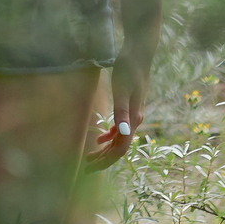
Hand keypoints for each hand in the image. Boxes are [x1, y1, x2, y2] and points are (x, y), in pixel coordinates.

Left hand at [85, 50, 149, 168]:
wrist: (139, 53)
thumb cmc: (129, 69)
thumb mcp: (122, 90)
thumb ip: (122, 113)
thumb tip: (124, 134)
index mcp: (132, 120)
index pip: (120, 150)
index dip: (105, 162)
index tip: (89, 169)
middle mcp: (134, 121)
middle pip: (119, 149)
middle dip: (103, 161)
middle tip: (85, 170)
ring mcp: (132, 115)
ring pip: (118, 141)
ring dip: (104, 151)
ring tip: (89, 159)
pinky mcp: (128, 107)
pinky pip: (119, 130)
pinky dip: (108, 137)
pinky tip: (98, 139)